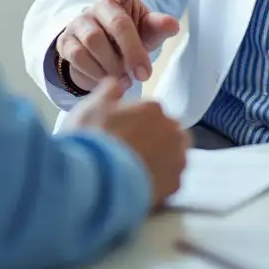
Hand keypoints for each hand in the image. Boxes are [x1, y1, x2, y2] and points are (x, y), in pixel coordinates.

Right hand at [55, 0, 180, 92]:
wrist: (101, 60)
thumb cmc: (128, 40)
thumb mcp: (146, 34)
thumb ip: (157, 27)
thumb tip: (172, 24)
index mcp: (121, 0)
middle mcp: (98, 7)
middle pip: (117, 23)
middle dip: (133, 50)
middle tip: (144, 74)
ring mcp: (79, 23)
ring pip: (94, 41)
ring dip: (113, 65)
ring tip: (125, 78)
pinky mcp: (65, 42)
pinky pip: (78, 56)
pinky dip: (96, 72)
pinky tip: (107, 79)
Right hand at [62, 78, 189, 206]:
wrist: (95, 180)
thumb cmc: (93, 138)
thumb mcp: (93, 105)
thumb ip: (109, 90)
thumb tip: (118, 82)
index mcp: (153, 108)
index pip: (151, 112)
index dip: (135, 124)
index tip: (121, 134)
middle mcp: (171, 131)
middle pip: (168, 133)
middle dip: (155, 140)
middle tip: (130, 152)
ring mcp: (176, 159)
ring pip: (173, 156)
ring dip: (160, 160)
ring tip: (136, 171)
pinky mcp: (174, 185)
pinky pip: (170, 180)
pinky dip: (159, 182)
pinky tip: (140, 185)